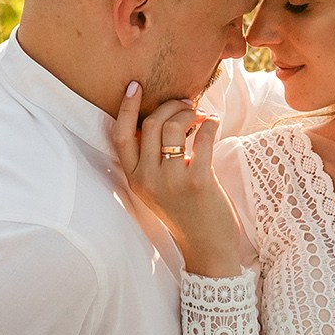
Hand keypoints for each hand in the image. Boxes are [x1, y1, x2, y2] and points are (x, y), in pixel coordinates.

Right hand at [111, 82, 246, 276]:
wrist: (207, 247)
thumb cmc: (186, 211)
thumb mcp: (159, 188)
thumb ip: (154, 159)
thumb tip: (166, 116)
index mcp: (135, 179)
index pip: (121, 136)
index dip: (126, 108)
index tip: (135, 86)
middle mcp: (148, 180)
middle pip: (151, 124)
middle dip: (171, 106)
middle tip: (187, 104)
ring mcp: (171, 182)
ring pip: (174, 127)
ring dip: (190, 113)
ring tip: (201, 117)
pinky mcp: (197, 183)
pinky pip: (202, 138)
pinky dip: (210, 123)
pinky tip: (214, 124)